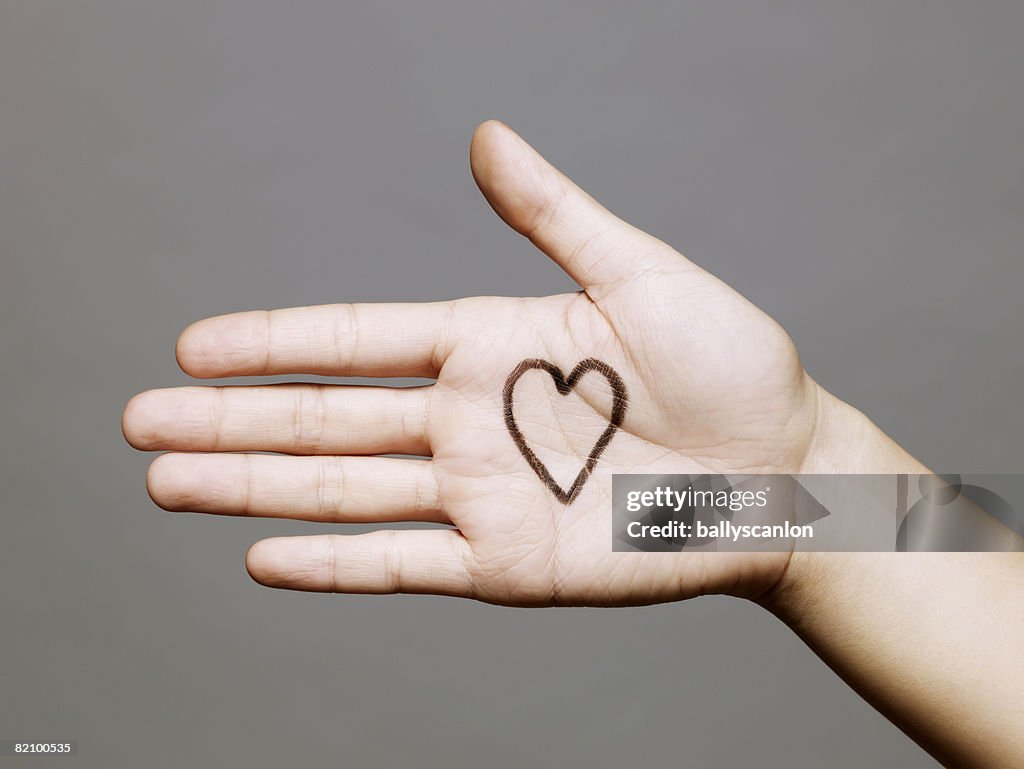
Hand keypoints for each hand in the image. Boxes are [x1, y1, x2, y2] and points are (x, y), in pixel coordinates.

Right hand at [123, 121, 835, 605]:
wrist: (786, 473)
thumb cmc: (730, 363)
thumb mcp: (638, 273)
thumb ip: (552, 215)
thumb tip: (483, 137)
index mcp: (489, 345)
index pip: (355, 341)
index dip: (272, 343)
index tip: (192, 344)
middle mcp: (470, 420)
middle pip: (324, 421)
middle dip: (227, 422)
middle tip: (137, 421)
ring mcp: (483, 495)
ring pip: (343, 492)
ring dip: (252, 488)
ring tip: (168, 482)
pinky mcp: (507, 565)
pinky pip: (402, 564)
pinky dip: (333, 563)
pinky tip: (263, 555)